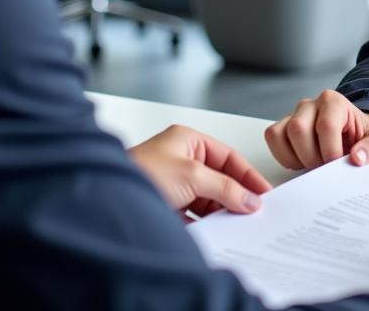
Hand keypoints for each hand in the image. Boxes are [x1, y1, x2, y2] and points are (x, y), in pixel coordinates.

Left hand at [128, 124, 271, 218]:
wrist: (105, 200)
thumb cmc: (140, 173)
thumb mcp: (192, 176)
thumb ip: (225, 187)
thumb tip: (249, 198)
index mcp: (188, 140)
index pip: (227, 156)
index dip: (247, 174)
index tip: (263, 192)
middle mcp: (180, 158)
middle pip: (218, 177)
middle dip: (234, 194)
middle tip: (252, 210)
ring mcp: (172, 182)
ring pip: (206, 197)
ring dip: (219, 209)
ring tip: (235, 221)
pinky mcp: (165, 204)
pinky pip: (193, 213)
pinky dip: (204, 221)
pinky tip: (214, 229)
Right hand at [264, 90, 368, 168]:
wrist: (361, 135)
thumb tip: (357, 158)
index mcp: (335, 101)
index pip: (326, 126)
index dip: (330, 151)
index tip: (338, 164)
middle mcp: (311, 104)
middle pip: (298, 129)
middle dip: (311, 157)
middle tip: (325, 168)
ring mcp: (295, 114)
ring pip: (281, 134)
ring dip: (296, 157)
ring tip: (314, 165)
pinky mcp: (284, 126)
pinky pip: (273, 138)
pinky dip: (283, 156)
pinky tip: (301, 162)